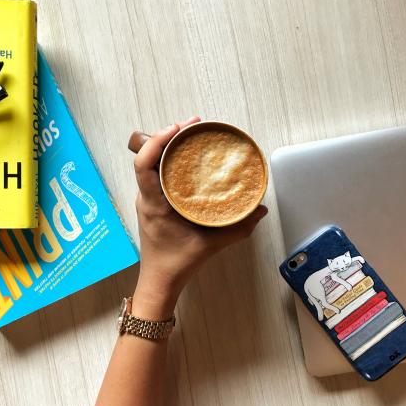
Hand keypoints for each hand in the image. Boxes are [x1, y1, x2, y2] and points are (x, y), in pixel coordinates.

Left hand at [130, 117, 267, 317]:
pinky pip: (158, 173)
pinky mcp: (154, 202)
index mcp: (153, 204)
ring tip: (193, 134)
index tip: (178, 128)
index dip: (158, 141)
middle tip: (194, 124)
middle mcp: (147, 197)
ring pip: (153, 163)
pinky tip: (189, 158)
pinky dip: (171, 160)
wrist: (160, 281)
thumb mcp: (210, 245)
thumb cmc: (177, 264)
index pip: (144, 164)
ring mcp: (148, 199)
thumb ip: (238, 228)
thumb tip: (261, 210)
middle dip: (169, 135)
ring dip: (169, 146)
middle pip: (149, 156)